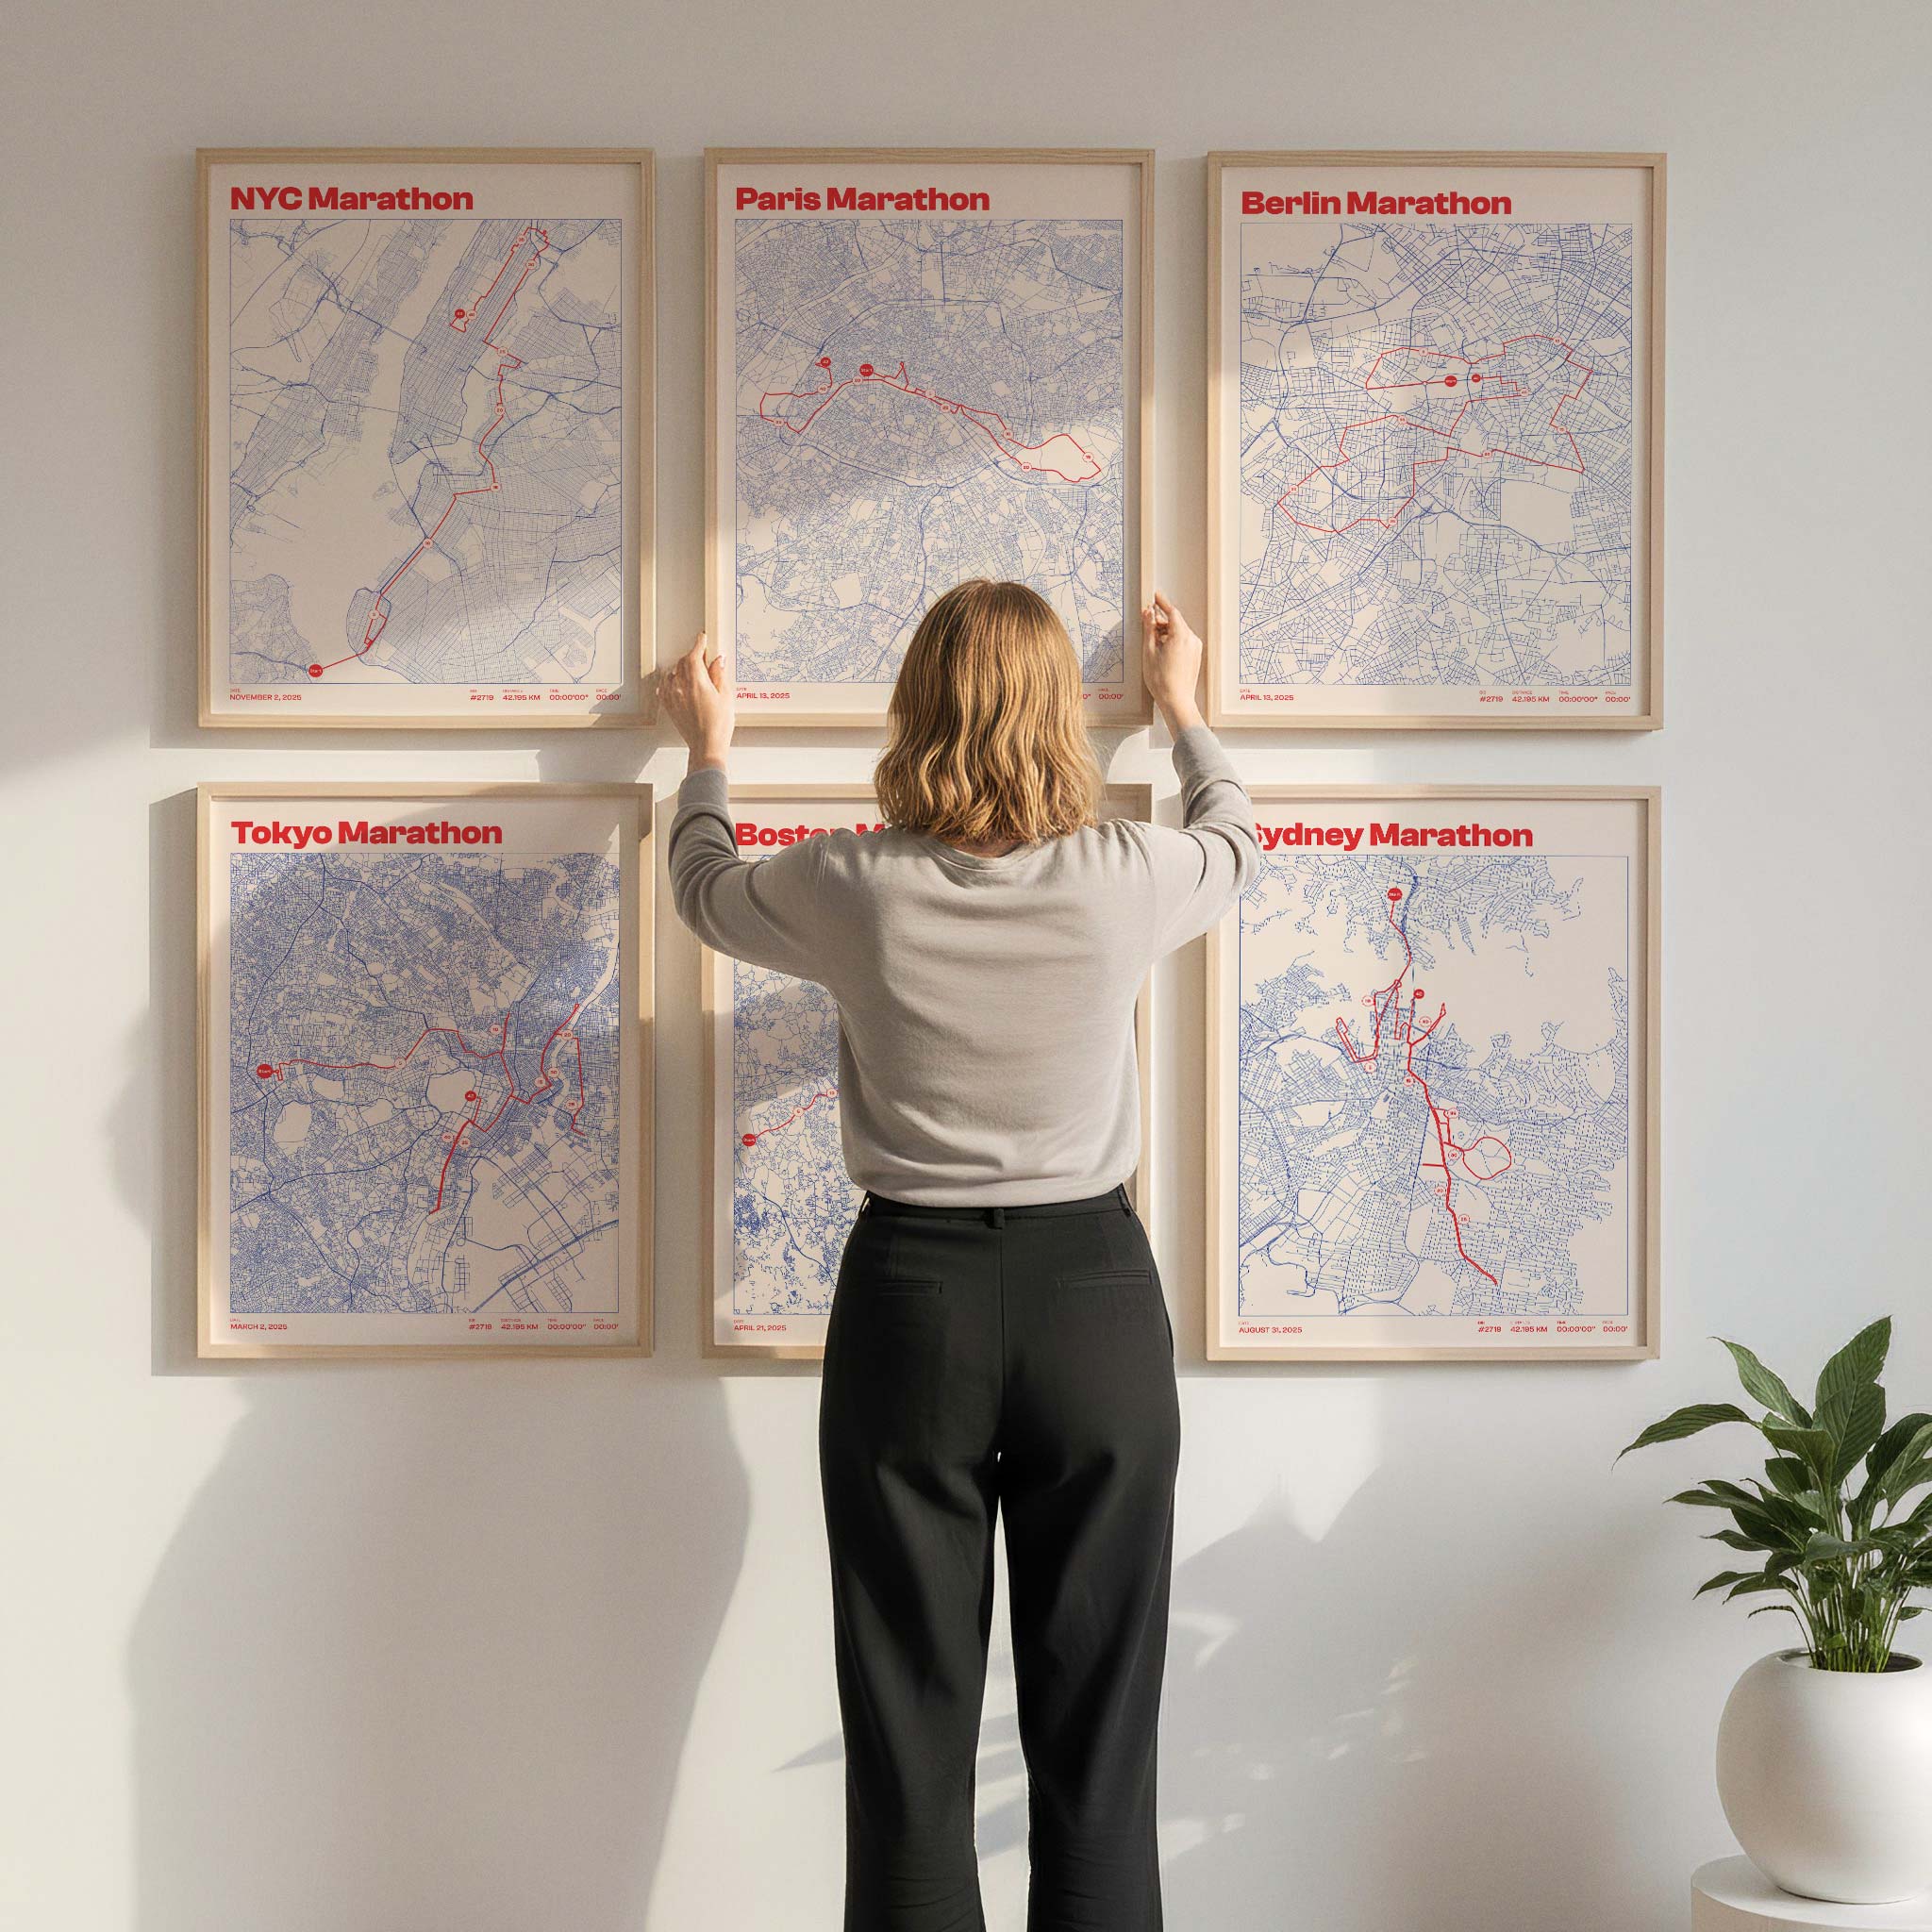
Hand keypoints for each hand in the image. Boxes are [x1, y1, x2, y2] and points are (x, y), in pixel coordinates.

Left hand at [660, 631, 733, 767]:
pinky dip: (671, 681)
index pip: (693, 655)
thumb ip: (719, 675)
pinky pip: (665, 687)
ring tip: (692, 670)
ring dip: (681, 668)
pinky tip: (677, 683)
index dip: (698, 644)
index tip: (702, 638)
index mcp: (696, 682)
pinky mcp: (669, 707)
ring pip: (672, 673)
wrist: (707, 746)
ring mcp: (673, 697)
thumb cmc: (718, 725)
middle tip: (702, 656)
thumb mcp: (726, 696)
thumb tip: (718, 660)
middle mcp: (681, 687)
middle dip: (692, 656)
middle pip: (682, 663)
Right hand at [1142, 591, 1203, 732]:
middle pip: (1176, 621)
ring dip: (1166, 630)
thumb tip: (1148, 613)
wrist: (1177, 701)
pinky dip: (1172, 639)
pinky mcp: (1195, 656)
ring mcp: (1195, 648)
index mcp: (1181, 636)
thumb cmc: (1162, 680)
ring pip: (1179, 631)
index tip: (1155, 596)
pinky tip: (1161, 648)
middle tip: (1148, 620)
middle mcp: (1191, 639)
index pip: (1172, 612)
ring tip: (1152, 640)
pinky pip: (1183, 640)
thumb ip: (1149, 629)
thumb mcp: (1149, 652)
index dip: (1162, 603)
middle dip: (1162, 619)